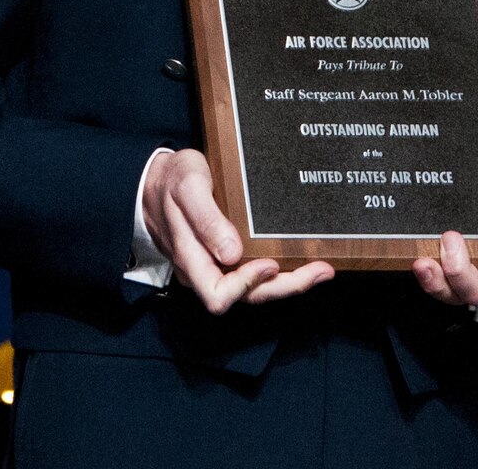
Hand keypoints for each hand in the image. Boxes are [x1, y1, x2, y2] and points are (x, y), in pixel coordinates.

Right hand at [141, 149, 333, 313]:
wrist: (157, 179)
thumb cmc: (171, 181)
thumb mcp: (188, 188)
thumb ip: (206, 220)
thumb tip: (232, 253)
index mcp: (191, 260)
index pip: (218, 294)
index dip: (247, 285)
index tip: (271, 263)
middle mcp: (204, 271)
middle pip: (247, 297)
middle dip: (286, 287)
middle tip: (321, 270)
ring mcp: (215, 266)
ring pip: (255, 288)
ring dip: (289, 281)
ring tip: (321, 268)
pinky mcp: (225, 257)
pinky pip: (254, 273)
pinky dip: (280, 271)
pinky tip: (299, 258)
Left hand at [411, 181, 477, 311]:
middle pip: (477, 296)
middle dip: (463, 271)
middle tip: (454, 239)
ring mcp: (465, 281)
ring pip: (452, 294)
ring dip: (442, 274)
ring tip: (439, 244)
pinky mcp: (444, 275)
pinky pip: (434, 285)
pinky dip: (427, 277)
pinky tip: (421, 261)